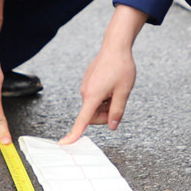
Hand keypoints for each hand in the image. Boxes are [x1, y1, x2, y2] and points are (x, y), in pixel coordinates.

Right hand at [63, 6, 147, 143]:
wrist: (115, 46)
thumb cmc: (121, 67)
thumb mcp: (124, 91)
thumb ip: (117, 111)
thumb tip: (112, 126)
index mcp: (93, 95)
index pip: (83, 119)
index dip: (75, 133)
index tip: (66, 143)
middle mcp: (85, 92)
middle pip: (92, 115)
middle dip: (106, 114)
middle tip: (118, 101)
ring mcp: (85, 87)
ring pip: (94, 107)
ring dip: (106, 105)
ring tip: (116, 90)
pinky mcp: (88, 83)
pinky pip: (94, 98)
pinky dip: (103, 97)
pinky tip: (112, 84)